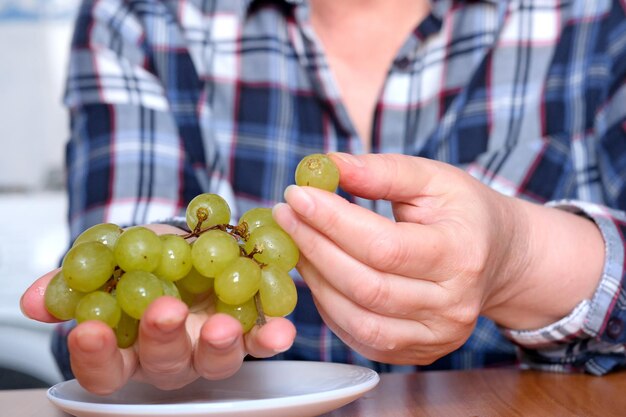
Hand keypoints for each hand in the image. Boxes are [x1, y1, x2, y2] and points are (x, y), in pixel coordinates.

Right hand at [20, 224, 295, 394]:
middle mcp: (172, 355)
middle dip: (162, 340)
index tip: (92, 330)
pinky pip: (261, 341)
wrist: (195, 241)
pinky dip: (270, 337)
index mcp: (131, 346)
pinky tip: (280, 329)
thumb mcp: (111, 256)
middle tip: (165, 312)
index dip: (96, 355)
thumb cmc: (150, 257)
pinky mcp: (250, 332)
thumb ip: (77, 277)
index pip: (105, 367)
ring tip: (221, 325)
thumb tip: (33, 298)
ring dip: (218, 345)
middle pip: (164, 365)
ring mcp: (213, 347)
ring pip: (215, 361)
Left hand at [272, 153, 602, 364]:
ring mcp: (436, 336)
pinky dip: (329, 307)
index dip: (333, 221)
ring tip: (296, 243)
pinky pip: (360, 336)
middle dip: (315, 248)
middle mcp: (452, 305)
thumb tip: (327, 165)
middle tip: (285, 216)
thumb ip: (383, 171)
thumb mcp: (434, 178)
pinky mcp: (418, 351)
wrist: (499, 258)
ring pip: (357, 318)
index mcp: (461, 255)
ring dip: (315, 280)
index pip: (384, 246)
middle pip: (366, 286)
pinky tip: (317, 274)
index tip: (297, 194)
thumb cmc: (463, 213)